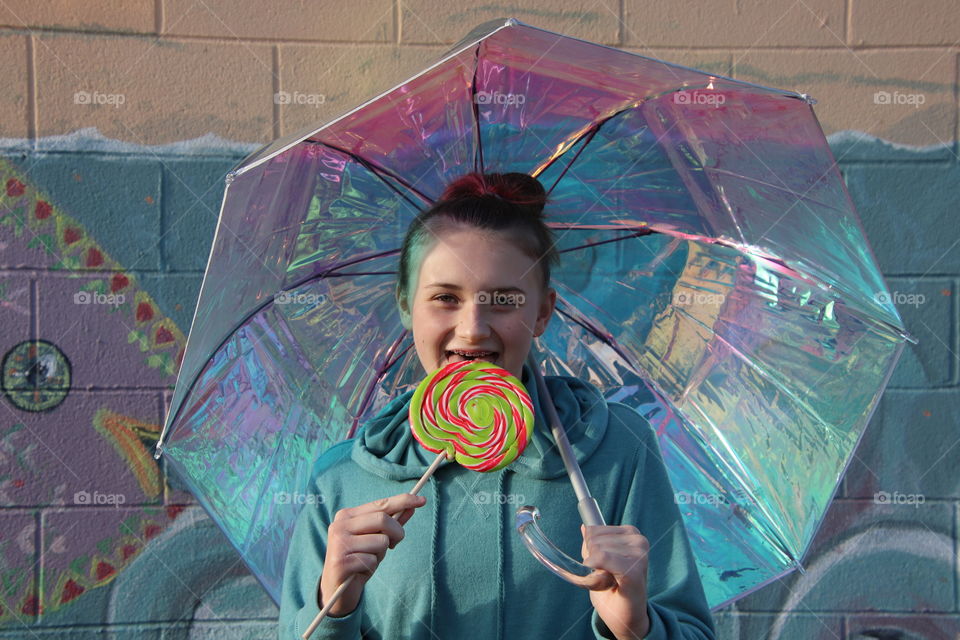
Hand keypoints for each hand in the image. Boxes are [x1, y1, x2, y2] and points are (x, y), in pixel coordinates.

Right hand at [319, 492, 426, 616]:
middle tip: (394, 544)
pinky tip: (360, 570)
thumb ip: (391, 524)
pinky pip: (372, 560)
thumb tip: (411, 507)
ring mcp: (339, 543)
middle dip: (397, 532)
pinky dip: (372, 567)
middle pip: (383, 519)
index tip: (422, 500)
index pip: (380, 504)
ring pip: (381, 541)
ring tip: (368, 560)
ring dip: (381, 554)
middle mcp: (340, 525)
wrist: (335, 589)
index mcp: (347, 515)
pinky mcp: (340, 562)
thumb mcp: (376, 539)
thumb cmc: (359, 560)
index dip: (403, 501)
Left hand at [581, 524, 650, 639]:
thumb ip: (593, 544)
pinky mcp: (634, 570)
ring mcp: (639, 554)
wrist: (626, 618)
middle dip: (592, 560)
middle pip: (593, 539)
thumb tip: (585, 527)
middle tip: (607, 577)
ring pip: (597, 550)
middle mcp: (639, 540)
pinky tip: (608, 584)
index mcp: (632, 534)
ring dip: (596, 571)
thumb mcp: (598, 562)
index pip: (594, 530)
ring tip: (610, 582)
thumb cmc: (613, 590)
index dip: (590, 550)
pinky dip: (598, 574)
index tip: (603, 566)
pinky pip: (603, 559)